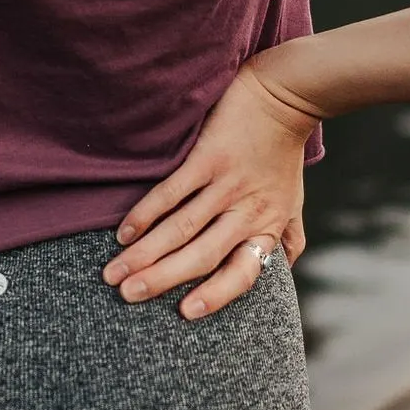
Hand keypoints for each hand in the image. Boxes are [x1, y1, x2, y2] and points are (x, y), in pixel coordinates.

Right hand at [105, 56, 317, 318]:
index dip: (216, 296)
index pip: (243, 272)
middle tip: (127, 296)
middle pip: (201, 255)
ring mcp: (226, 184)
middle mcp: (246, 211)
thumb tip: (284, 270)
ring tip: (115, 273)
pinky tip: (124, 233)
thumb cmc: (284, 154)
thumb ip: (288, 237)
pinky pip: (172, 193)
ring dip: (145, 254)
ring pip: (181, 228)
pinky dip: (146, 214)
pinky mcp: (208, 157)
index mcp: (267, 227)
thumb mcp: (294, 201)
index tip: (185, 313)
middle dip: (162, 279)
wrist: (284, 97)